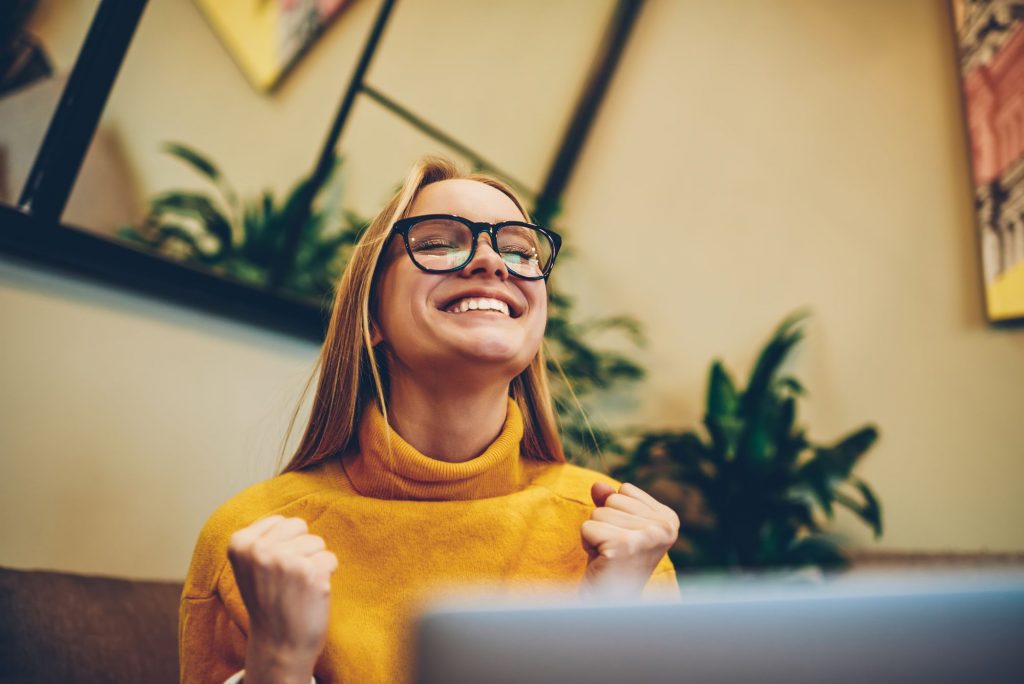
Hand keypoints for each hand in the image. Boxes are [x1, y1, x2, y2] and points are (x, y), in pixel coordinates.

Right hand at [227, 515, 337, 683]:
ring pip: (317, 542)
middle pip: (299, 526)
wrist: (279, 644)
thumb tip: (287, 513)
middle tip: (288, 578)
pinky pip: (330, 558)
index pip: (281, 521)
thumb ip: (262, 537)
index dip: (284, 544)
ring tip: (298, 586)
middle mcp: (260, 550)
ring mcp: (285, 560)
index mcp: (240, 543)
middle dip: (301, 548)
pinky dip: (326, 574)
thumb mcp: (250, 565)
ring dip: (313, 562)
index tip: (273, 570)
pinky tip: (310, 593)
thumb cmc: (268, 600)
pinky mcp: (310, 572)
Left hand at [580, 482, 678, 599]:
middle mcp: (664, 526)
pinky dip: (587, 544)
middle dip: (604, 523)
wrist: (612, 603)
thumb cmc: (615, 564)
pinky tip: (602, 561)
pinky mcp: (623, 546)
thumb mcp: (616, 525)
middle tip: (614, 550)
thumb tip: (597, 485)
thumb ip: (610, 502)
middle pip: (611, 499)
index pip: (624, 489)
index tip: (625, 540)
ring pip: (598, 512)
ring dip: (595, 535)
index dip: (616, 514)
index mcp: (669, 518)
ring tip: (608, 556)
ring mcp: (646, 536)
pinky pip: (587, 527)